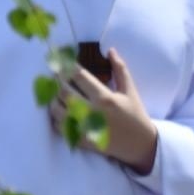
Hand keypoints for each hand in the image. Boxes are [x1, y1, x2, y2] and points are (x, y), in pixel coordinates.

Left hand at [50, 48, 158, 174]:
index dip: (67, 66)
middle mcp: (92, 112)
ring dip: (53, 99)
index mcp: (105, 98)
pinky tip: (60, 112)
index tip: (61, 61)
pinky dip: (56, 118)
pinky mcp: (80, 140)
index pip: (79, 76)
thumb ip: (120, 69)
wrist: (140, 144)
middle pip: (63, 92)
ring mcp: (84, 127)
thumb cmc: (135, 114)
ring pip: (57, 109)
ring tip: (55, 94)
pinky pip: (59, 126)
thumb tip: (110, 50)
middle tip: (53, 75)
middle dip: (56, 81)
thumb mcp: (130, 91)